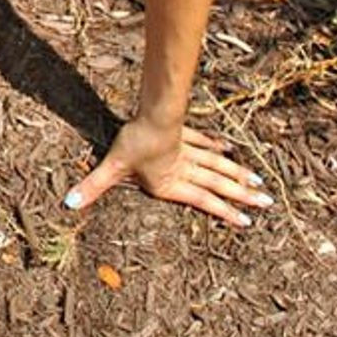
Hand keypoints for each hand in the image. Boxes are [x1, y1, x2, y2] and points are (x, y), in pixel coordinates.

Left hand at [63, 115, 271, 227]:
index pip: (203, 201)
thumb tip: (69, 204)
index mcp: (172, 183)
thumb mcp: (112, 167)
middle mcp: (185, 169)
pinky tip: (229, 147)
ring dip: (237, 173)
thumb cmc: (134, 142)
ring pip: (218, 164)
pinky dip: (217, 145)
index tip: (247, 222)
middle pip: (219, 184)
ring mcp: (188, 150)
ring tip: (258, 182)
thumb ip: (93, 186)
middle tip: (267, 202)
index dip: (224, 212)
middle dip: (242, 195)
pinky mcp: (186, 133)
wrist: (152, 114)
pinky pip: (205, 142)